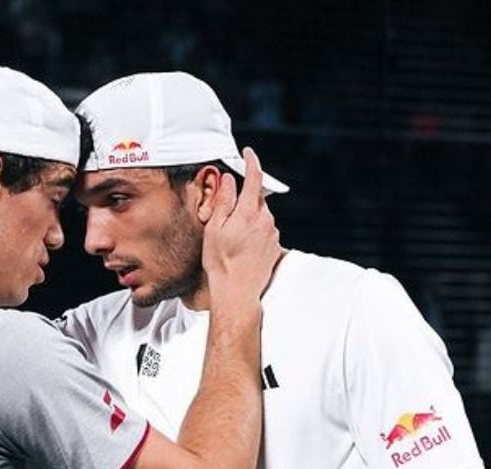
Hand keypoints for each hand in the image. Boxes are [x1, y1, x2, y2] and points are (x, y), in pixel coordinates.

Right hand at [201, 147, 281, 302]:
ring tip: (232, 238)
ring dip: (248, 218)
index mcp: (249, 213)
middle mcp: (266, 221)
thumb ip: (223, 201)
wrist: (237, 293)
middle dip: (244, 199)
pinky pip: (265, 230)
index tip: (248, 153)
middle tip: (226, 215)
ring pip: (261, 215)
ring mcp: (273, 234)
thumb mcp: (214, 229)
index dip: (251, 162)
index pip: (253, 178)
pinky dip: (254, 232)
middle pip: (257, 198)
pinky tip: (242, 247)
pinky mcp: (276, 246)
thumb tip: (228, 180)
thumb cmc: (221, 263)